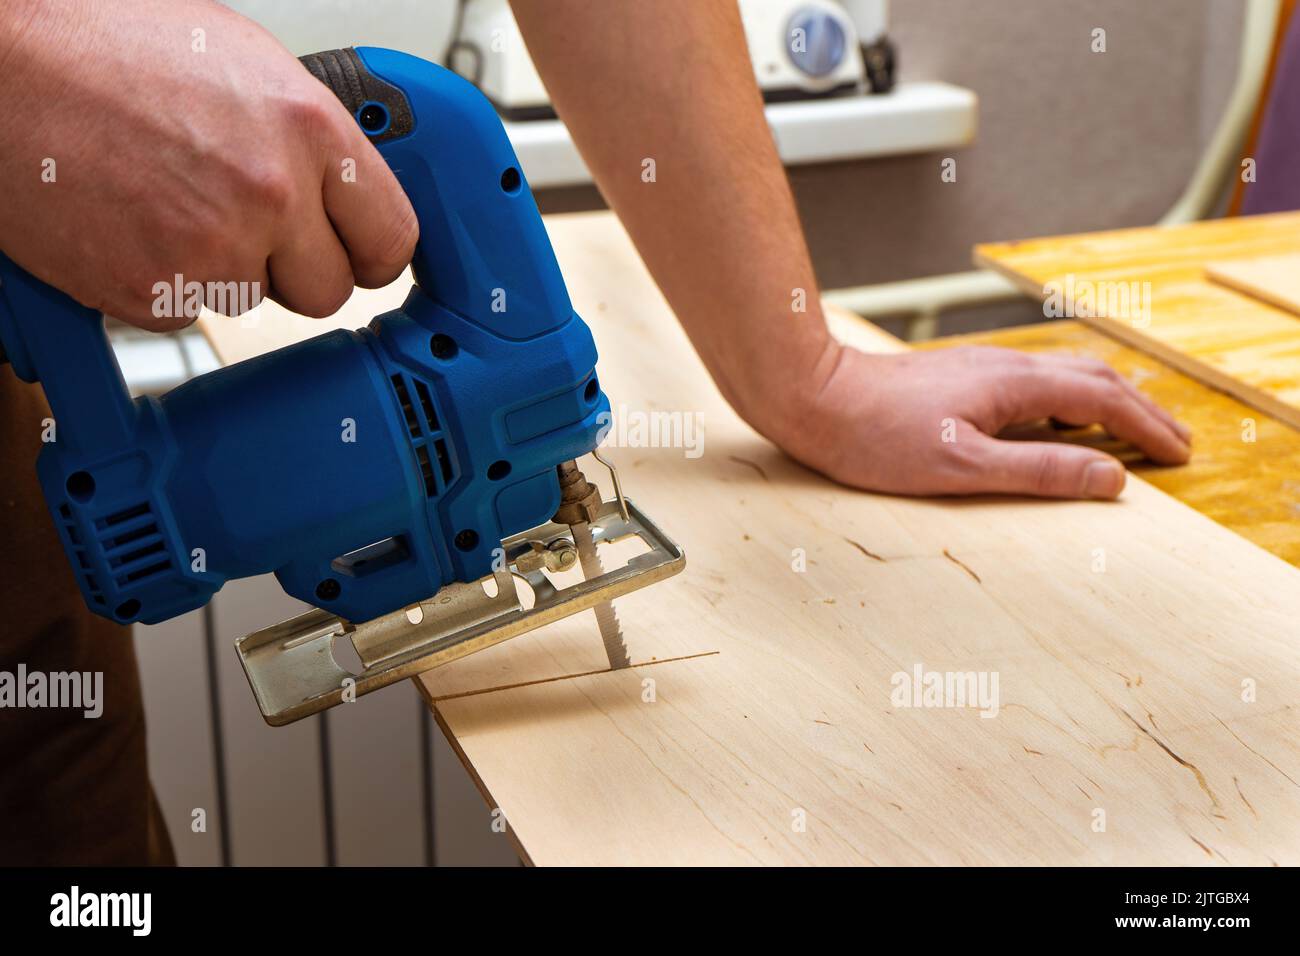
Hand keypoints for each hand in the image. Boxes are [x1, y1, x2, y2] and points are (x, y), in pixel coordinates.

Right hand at [0, 0, 416, 329]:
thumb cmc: (102, 41)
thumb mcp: (242, 63)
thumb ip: (305, 135)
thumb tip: (344, 183)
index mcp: (309, 129)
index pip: (391, 238)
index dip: (369, 251)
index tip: (354, 254)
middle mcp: (271, 194)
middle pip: (328, 291)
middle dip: (293, 269)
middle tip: (246, 228)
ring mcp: (212, 249)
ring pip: (252, 302)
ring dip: (220, 270)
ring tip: (165, 201)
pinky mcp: (152, 293)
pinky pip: (184, 313)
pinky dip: (160, 282)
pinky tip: (129, 223)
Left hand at [772, 342, 1190, 498]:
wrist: (813, 396)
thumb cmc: (876, 437)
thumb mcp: (962, 468)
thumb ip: (1039, 472)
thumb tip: (1109, 479)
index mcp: (1016, 385)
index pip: (1106, 400)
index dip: (1149, 427)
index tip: (1180, 454)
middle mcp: (1005, 367)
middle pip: (1094, 378)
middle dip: (1140, 409)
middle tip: (1173, 441)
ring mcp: (981, 368)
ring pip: (1064, 375)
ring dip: (1106, 401)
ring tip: (1129, 429)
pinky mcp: (959, 378)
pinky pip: (1034, 382)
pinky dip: (1067, 400)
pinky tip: (1054, 421)